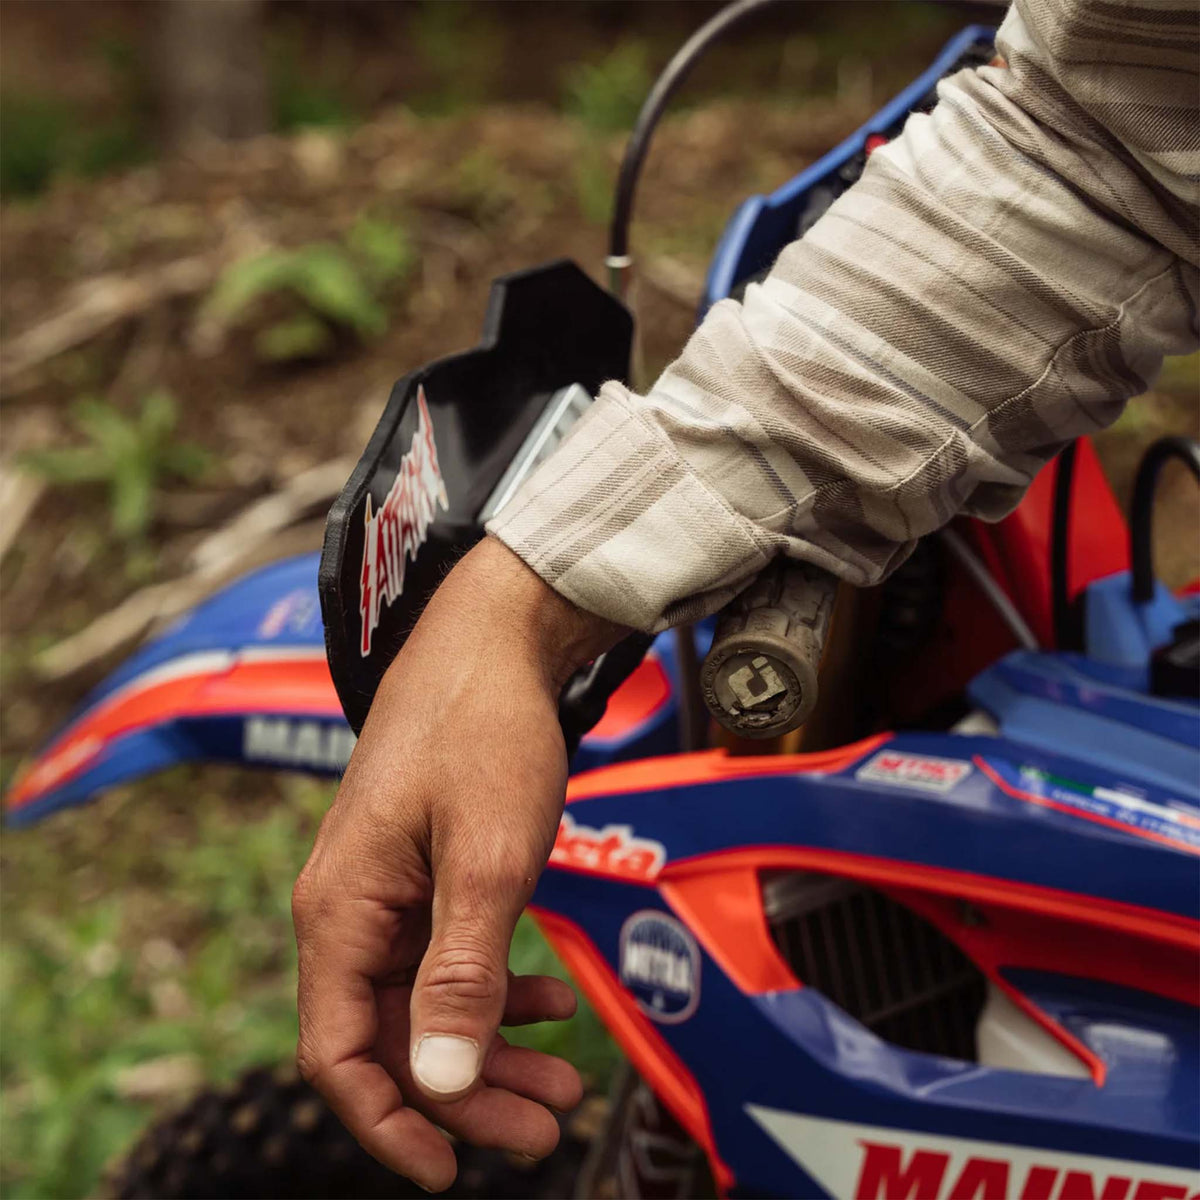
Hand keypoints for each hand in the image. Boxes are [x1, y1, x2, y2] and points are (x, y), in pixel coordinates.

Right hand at [292, 537, 623, 1190]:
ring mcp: (390, 891)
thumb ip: (461, 975)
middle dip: (467, 1095)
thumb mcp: (486, 861)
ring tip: (564, 1082)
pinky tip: (550, 1003)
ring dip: (491, 1050)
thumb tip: (445, 1088)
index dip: (390, 1123)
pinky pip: (450, 956)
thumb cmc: (483, 733)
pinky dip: (497, 989)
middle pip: (392, 1037)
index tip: (452, 1171)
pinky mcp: (427, 872)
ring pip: (429, 1003)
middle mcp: (352, 910)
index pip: (336, 1054)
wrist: (494, 641)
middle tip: (547, 1128)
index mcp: (342, 911)